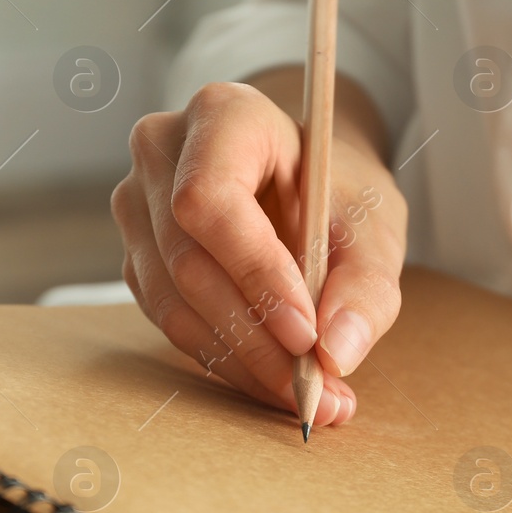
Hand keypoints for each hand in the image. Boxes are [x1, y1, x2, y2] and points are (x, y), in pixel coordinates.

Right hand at [111, 75, 406, 424]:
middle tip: (317, 387)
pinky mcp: (137, 256)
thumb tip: (337, 352)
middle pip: (188, 260)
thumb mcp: (374, 225)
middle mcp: (161, 152)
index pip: (210, 199)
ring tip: (309, 397)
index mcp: (222, 115)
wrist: (303, 184)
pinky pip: (169, 320)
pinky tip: (273, 381)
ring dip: (241, 361)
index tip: (308, 333)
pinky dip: (224, 360)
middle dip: (255, 335)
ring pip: (173, 300)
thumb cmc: (337, 191)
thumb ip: (367, 284)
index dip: (254, 272)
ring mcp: (137, 205)